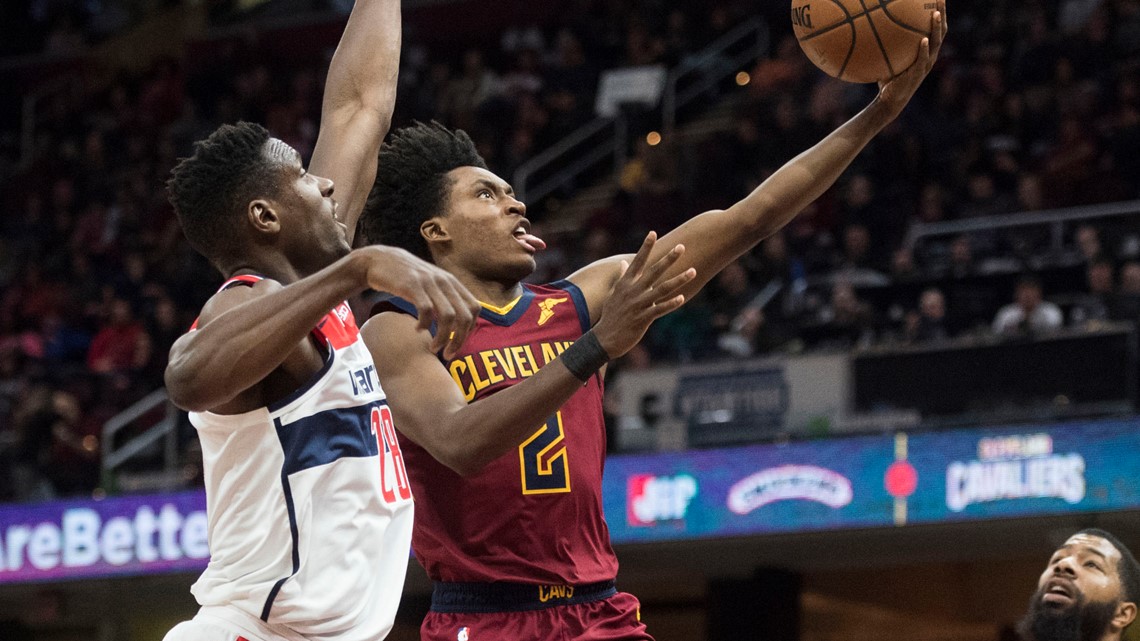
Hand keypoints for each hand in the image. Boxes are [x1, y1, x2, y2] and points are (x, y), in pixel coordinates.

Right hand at [357, 246, 480, 358]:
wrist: (379, 260)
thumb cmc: (406, 277)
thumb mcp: (431, 283)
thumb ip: (445, 297)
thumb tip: (458, 322)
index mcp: (452, 282)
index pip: (474, 308)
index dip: (470, 329)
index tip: (458, 343)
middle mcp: (444, 281)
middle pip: (464, 316)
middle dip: (459, 340)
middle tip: (447, 354)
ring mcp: (429, 282)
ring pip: (448, 316)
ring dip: (442, 337)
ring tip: (433, 347)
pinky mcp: (412, 285)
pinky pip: (426, 310)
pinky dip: (424, 325)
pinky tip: (417, 329)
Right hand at [592, 232, 695, 356]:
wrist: (604, 339)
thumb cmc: (610, 316)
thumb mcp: (614, 294)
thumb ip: (621, 277)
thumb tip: (624, 262)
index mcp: (625, 284)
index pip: (637, 261)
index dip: (645, 247)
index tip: (653, 233)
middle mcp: (632, 291)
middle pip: (654, 271)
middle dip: (668, 259)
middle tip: (681, 247)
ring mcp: (638, 304)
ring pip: (662, 289)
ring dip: (679, 280)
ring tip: (693, 271)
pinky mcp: (643, 318)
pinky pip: (660, 309)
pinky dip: (671, 303)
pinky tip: (682, 297)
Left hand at [876, 2, 946, 113]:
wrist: (891, 100)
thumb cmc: (889, 78)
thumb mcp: (889, 59)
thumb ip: (886, 45)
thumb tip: (870, 26)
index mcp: (927, 51)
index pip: (936, 28)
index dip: (939, 13)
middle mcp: (930, 56)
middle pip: (941, 31)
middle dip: (941, 14)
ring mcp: (926, 65)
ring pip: (936, 43)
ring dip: (936, 28)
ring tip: (935, 14)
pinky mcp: (918, 73)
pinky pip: (923, 59)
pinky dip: (924, 49)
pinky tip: (924, 40)